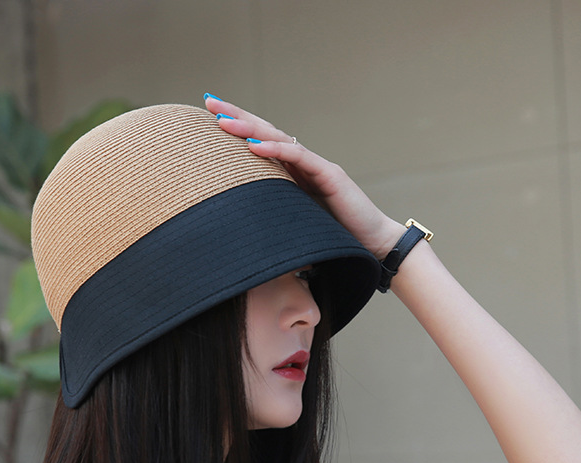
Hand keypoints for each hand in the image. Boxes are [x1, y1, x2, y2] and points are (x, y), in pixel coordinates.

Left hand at [203, 95, 404, 259]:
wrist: (371, 244)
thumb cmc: (334, 238)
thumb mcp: (292, 223)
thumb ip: (272, 212)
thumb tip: (236, 219)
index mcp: (293, 174)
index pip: (260, 144)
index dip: (236, 129)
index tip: (209, 117)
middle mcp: (303, 164)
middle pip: (266, 133)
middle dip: (236, 116)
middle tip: (209, 101)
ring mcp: (317, 166)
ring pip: (279, 139)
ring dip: (249, 128)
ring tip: (223, 120)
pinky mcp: (330, 175)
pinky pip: (299, 158)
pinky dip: (275, 150)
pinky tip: (253, 146)